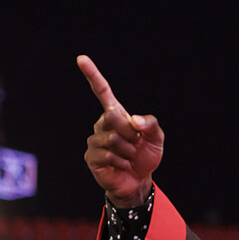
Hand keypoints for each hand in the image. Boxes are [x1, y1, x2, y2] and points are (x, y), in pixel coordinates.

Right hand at [77, 55, 164, 207]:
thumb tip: (134, 120)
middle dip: (130, 133)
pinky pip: (108, 155)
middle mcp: (102, 124)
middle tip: (135, 144)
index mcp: (116, 114)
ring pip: (112, 139)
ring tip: (129, 156)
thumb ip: (151, 125)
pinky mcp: (91, 157)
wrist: (139, 181)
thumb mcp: (157, 138)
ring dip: (128, 150)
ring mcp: (95, 140)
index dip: (92, 75)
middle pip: (112, 117)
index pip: (102, 92)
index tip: (81, 59)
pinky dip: (122, 162)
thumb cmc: (146, 157)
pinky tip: (123, 165)